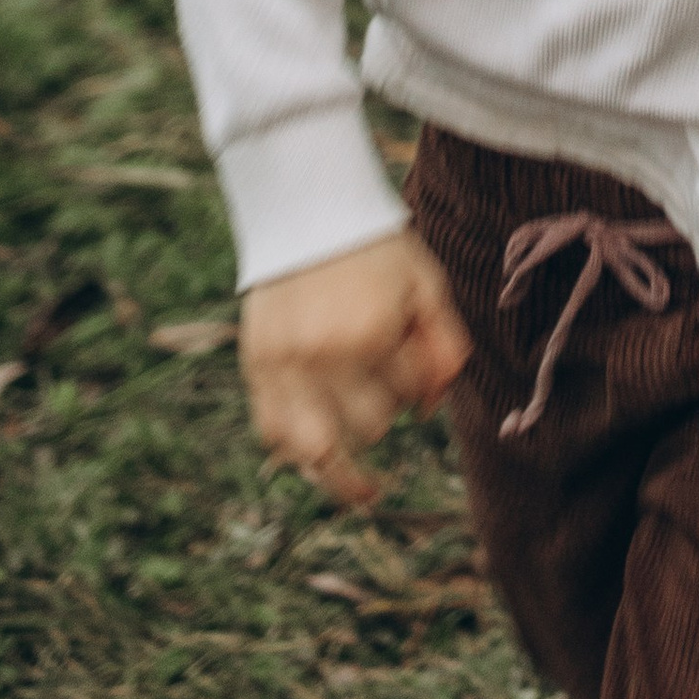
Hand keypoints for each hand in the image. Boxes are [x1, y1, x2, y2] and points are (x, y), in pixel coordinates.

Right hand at [238, 227, 469, 505]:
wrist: (306, 208)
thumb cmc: (373, 247)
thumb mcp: (423, 282)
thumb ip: (442, 343)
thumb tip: (435, 405)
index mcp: (372, 331)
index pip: (409, 395)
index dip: (421, 389)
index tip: (417, 371)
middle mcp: (326, 355)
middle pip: (368, 428)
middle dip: (384, 416)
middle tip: (385, 398)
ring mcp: (285, 363)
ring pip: (313, 449)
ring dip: (341, 471)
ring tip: (360, 491)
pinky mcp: (256, 363)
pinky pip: (272, 429)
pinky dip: (295, 449)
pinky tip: (315, 455)